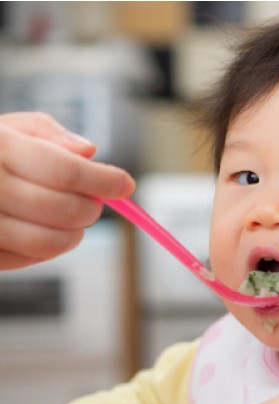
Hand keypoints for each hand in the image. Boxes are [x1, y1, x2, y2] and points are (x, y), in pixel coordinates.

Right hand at [0, 112, 135, 269]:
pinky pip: (30, 259)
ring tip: (73, 217)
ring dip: (76, 232)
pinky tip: (44, 229)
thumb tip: (89, 152)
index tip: (126, 184)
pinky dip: (49, 248)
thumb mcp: (9, 127)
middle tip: (94, 201)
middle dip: (93, 207)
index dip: (105, 181)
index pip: (66, 171)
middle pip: (65, 210)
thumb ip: (50, 134)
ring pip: (51, 242)